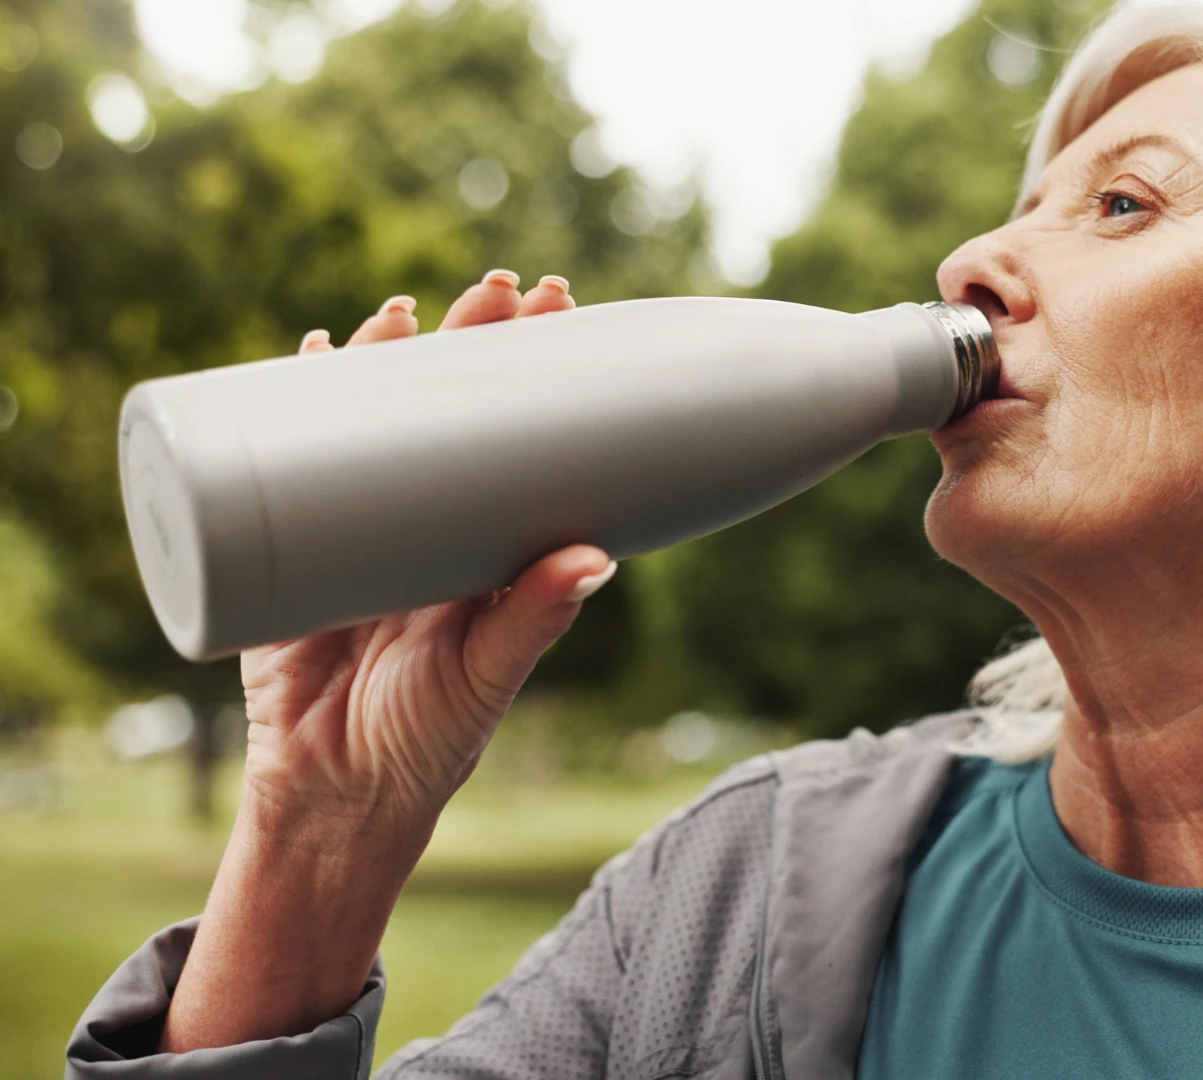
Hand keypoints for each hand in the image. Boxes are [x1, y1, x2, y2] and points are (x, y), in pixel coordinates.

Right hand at [241, 269, 609, 832]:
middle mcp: (430, 522)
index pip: (522, 433)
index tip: (563, 308)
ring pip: (372, 421)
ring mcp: (359, 528)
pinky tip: (312, 355)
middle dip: (472, 345)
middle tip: (500, 289)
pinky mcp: (287, 549)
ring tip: (401, 310)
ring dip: (386, 361)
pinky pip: (286, 461)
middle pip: (452, 410)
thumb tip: (597, 558)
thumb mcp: (486, 673)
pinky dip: (291, 405)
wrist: (333, 797)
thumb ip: (534, 619)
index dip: (539, 370)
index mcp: (487, 544)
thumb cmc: (428, 740)